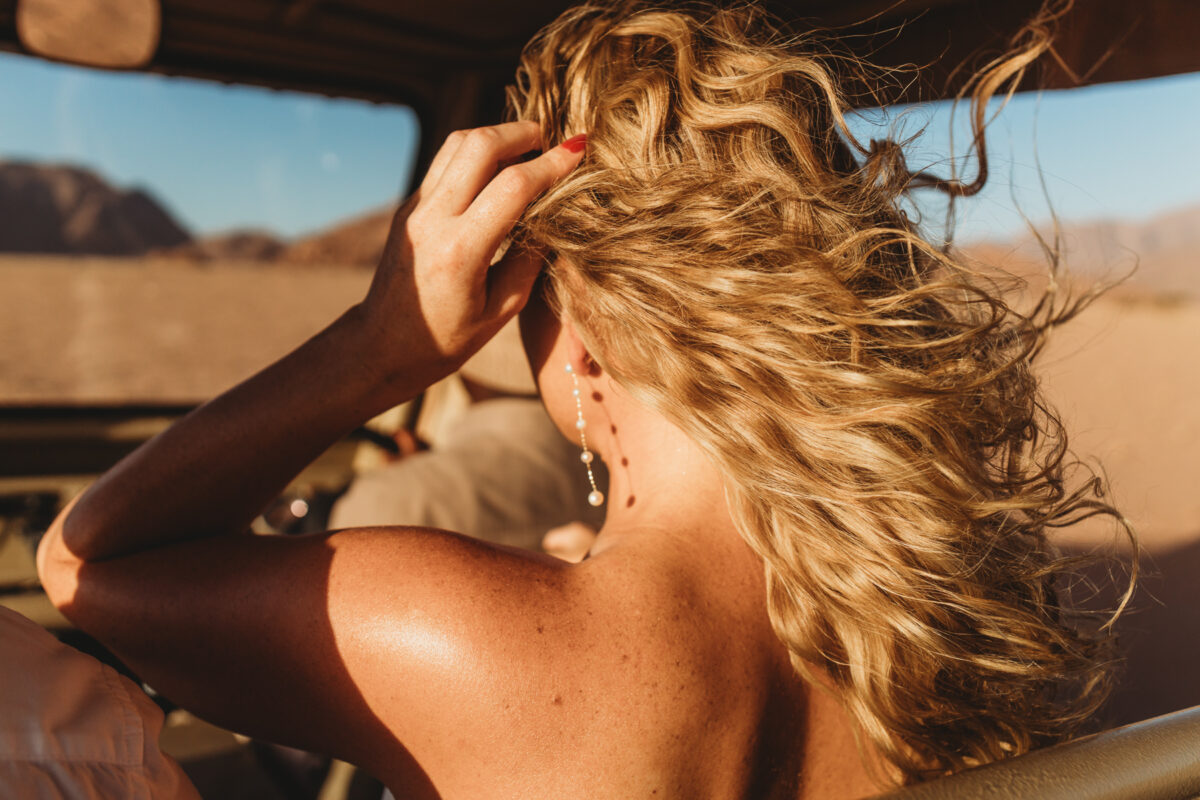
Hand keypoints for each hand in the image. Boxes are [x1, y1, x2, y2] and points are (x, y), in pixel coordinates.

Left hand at [361, 121, 584, 382]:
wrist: (384, 345)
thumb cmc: (448, 338)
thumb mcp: (502, 309)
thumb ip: (530, 258)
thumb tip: (555, 215)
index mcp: (460, 252)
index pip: (513, 187)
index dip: (551, 164)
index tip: (578, 150)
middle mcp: (432, 221)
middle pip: (479, 145)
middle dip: (522, 133)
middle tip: (551, 140)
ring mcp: (415, 209)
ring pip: (457, 143)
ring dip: (497, 136)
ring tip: (528, 148)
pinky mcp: (410, 206)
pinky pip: (446, 162)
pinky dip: (478, 154)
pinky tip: (500, 169)